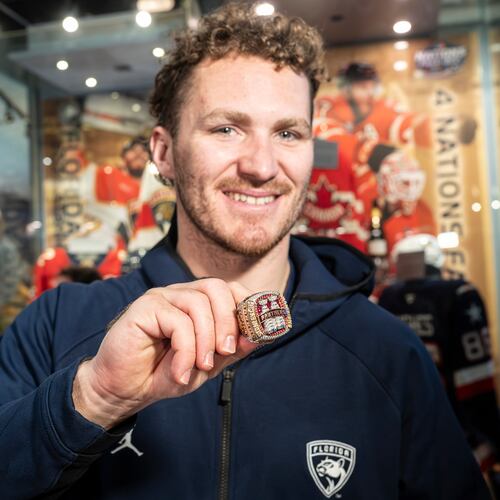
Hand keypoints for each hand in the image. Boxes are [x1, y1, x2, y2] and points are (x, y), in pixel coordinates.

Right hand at [73, 279, 257, 428]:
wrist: (124, 390)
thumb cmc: (165, 373)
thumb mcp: (207, 365)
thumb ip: (232, 349)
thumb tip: (259, 335)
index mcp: (199, 303)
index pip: (230, 289)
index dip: (247, 305)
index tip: (256, 331)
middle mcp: (182, 294)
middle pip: (217, 288)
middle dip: (228, 321)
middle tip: (227, 351)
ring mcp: (162, 297)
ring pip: (199, 303)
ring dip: (206, 340)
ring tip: (201, 366)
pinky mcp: (145, 307)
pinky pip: (178, 321)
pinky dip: (186, 350)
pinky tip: (179, 372)